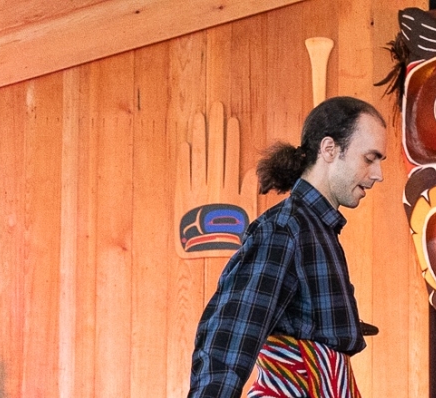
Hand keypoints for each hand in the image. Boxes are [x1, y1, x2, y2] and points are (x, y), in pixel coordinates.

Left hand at [175, 102, 256, 259]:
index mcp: (230, 188)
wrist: (207, 250)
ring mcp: (198, 188)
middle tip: (216, 108)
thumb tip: (251, 174)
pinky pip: (184, 172)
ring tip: (200, 117)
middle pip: (215, 150)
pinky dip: (185, 158)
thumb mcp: (247, 216)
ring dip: (200, 136)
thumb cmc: (230, 237)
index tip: (232, 121)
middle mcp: (214, 184)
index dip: (231, 138)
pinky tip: (186, 143)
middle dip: (216, 128)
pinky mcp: (183, 196)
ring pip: (200, 156)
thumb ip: (248, 193)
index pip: (231, 156)